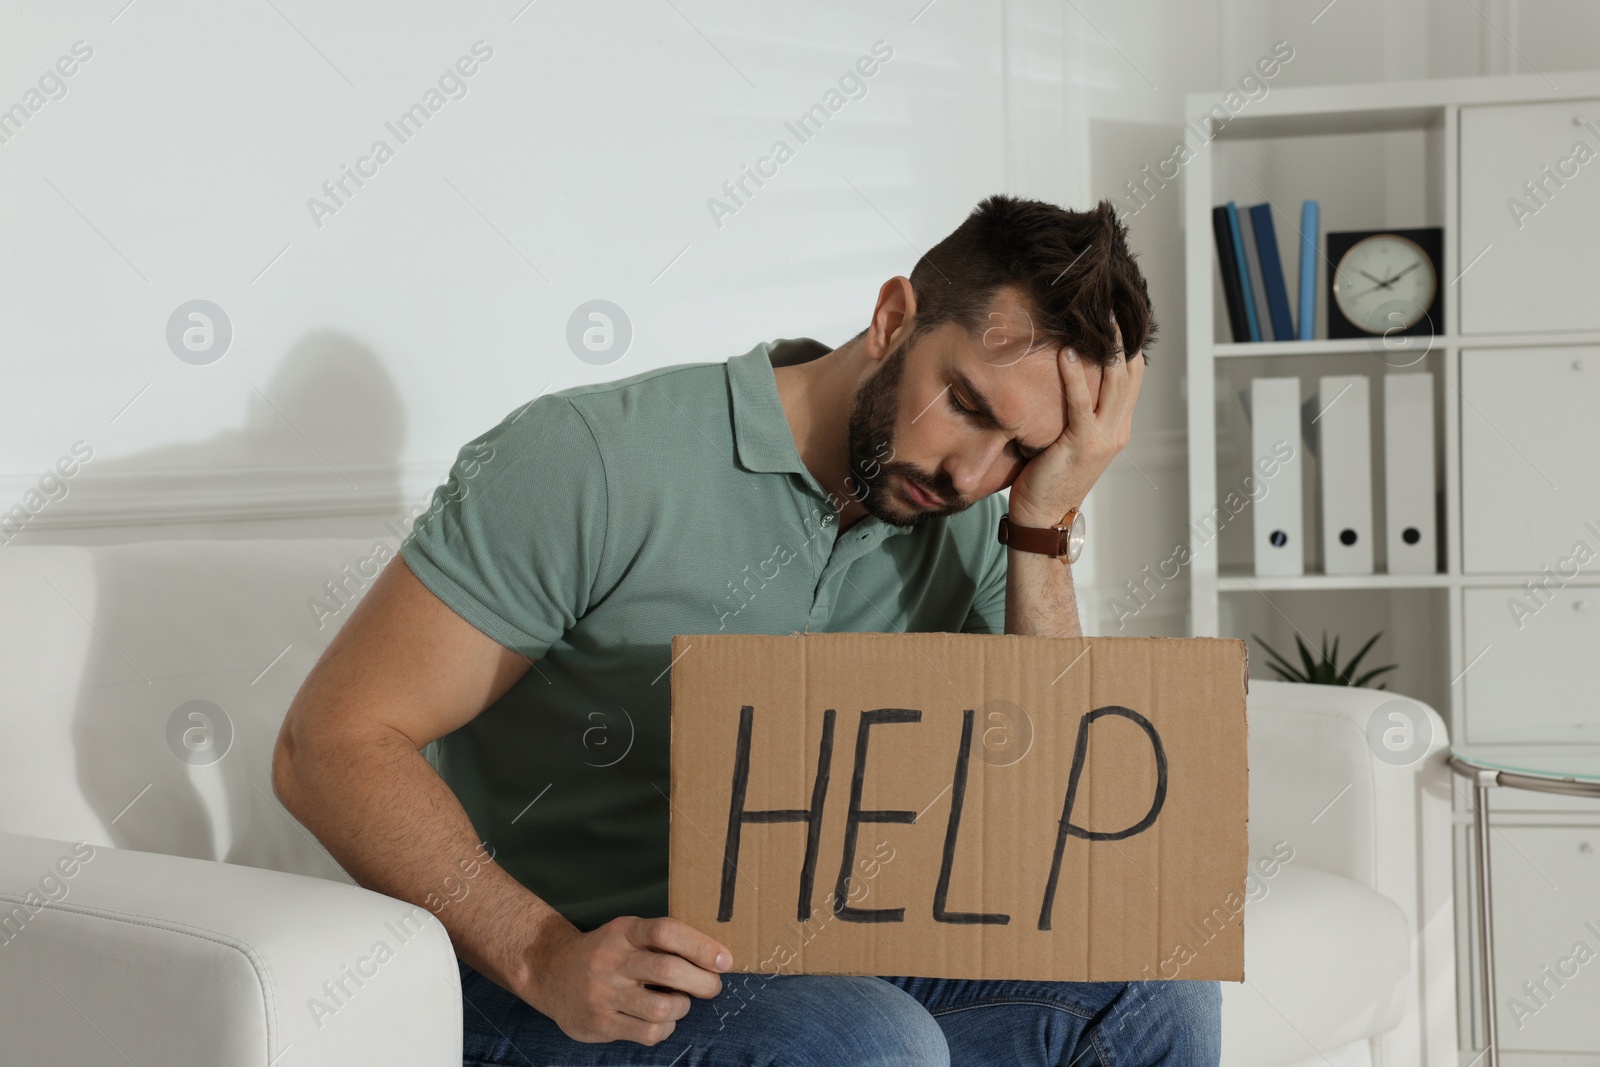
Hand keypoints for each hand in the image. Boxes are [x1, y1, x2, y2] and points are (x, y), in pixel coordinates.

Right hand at [521, 914, 731, 1045]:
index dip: (701, 946)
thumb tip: (715, 957)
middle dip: (702, 982)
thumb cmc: (605, 952)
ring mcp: (603, 993)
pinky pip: (648, 1032)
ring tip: (681, 1003)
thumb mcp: (627, 933)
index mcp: (624, 931)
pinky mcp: (600, 1023)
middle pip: (668, 970)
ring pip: (661, 1007)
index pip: (666, 931)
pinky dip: (665, 1028)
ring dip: (682, 1008)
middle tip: (713, 986)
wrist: (551, 972)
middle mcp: (612, 960)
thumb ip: (662, 940)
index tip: (725, 960)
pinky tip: (661, 1020)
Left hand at [1008, 313, 1145, 526]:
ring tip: (1099, 316)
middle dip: (1124, 336)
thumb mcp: (1067, 438)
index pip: (1132, 377)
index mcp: (1117, 427)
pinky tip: (1068, 353)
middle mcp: (1117, 430)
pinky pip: (1082, 404)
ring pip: (1115, 383)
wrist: (1042, 517)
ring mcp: (1104, 438)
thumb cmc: (1046, 475)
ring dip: (1108, 347)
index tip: (1119, 314)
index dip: (1128, 344)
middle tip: (1113, 302)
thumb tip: (1062, 376)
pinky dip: (1076, 377)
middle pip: (1130, 373)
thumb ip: (1074, 411)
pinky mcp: (1082, 445)